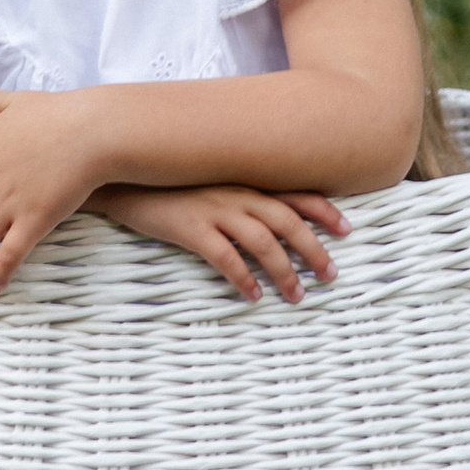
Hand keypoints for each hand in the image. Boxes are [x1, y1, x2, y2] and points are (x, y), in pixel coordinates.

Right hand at [92, 182, 348, 305]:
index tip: (347, 230)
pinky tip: (251, 296)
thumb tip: (264, 212)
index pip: (295, 192)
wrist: (122, 173)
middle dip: (315, 250)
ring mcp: (214, 208)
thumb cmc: (168, 179)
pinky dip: (242, 278)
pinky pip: (224, 257)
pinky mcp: (190, 227)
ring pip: (263, 242)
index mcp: (243, 178)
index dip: (324, 211)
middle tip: (330, 276)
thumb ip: (236, 189)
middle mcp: (236, 190)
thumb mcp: (208, 177)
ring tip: (296, 296)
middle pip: (288, 221)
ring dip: (284, 272)